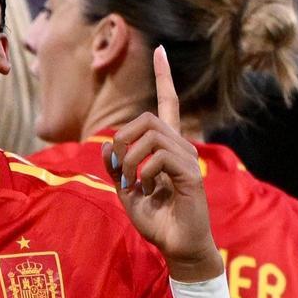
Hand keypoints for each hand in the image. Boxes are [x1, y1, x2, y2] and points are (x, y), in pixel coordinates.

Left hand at [103, 46, 221, 281]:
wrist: (178, 247)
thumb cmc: (157, 220)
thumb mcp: (127, 192)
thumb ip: (116, 168)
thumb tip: (107, 148)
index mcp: (167, 148)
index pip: (168, 105)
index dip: (163, 78)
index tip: (160, 50)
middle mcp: (181, 147)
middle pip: (147, 119)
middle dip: (122, 139)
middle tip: (118, 168)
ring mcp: (188, 159)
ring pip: (151, 136)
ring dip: (130, 159)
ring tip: (130, 182)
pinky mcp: (190, 175)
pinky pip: (159, 159)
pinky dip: (142, 173)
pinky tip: (146, 190)